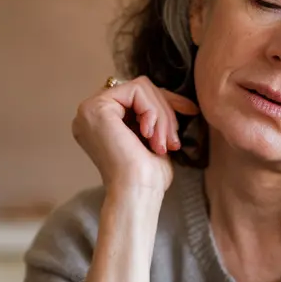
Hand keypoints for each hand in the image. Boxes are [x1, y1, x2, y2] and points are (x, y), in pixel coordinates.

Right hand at [71, 76, 198, 191]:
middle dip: (164, 111)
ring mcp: (90, 109)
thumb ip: (155, 116)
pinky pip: (136, 90)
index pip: (136, 97)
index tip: (190, 111)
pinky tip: (150, 135)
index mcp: (100, 121)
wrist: (136, 193)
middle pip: (139, 90)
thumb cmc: (146, 176)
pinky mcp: (97, 107)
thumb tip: (178, 100)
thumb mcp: (154, 138)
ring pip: (140, 88)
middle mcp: (90, 113)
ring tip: (163, 143)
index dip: (164, 102)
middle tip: (171, 141)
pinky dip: (152, 111)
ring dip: (161, 114)